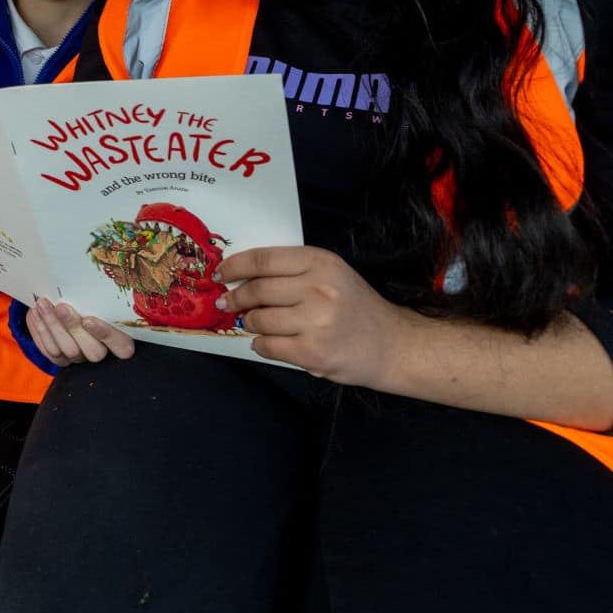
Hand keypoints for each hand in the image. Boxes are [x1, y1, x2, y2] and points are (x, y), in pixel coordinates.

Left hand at [26, 297, 135, 366]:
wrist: (66, 302)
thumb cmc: (91, 297)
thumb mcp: (99, 296)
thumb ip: (98, 295)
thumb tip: (86, 275)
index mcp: (120, 339)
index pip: (122, 347)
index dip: (106, 335)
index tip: (88, 318)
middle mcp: (101, 351)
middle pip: (93, 352)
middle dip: (73, 327)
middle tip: (61, 307)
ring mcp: (81, 358)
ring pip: (68, 351)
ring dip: (52, 326)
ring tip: (42, 305)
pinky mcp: (62, 359)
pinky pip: (50, 351)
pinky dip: (40, 331)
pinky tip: (35, 313)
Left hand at [214, 246, 413, 384]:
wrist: (393, 345)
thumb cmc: (356, 307)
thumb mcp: (331, 274)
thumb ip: (293, 271)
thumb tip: (241, 275)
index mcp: (321, 262)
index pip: (263, 260)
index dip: (234, 266)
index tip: (220, 274)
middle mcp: (318, 288)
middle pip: (256, 290)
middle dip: (235, 298)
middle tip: (228, 303)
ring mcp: (316, 322)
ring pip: (258, 320)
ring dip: (249, 323)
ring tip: (255, 323)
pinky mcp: (312, 352)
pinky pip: (268, 346)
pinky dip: (260, 345)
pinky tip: (267, 342)